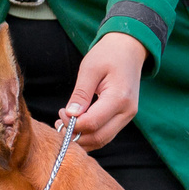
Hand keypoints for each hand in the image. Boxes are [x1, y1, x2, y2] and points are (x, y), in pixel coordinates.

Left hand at [63, 32, 147, 150]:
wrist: (129, 49)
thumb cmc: (108, 54)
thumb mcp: (90, 68)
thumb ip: (81, 94)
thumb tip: (71, 115)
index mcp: (119, 98)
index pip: (92, 123)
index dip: (72, 124)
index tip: (61, 112)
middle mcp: (127, 111)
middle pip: (98, 137)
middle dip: (76, 135)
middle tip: (59, 123)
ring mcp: (128, 116)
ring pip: (103, 139)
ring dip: (82, 138)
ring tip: (65, 125)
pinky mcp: (124, 117)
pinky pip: (106, 134)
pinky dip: (90, 134)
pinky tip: (77, 124)